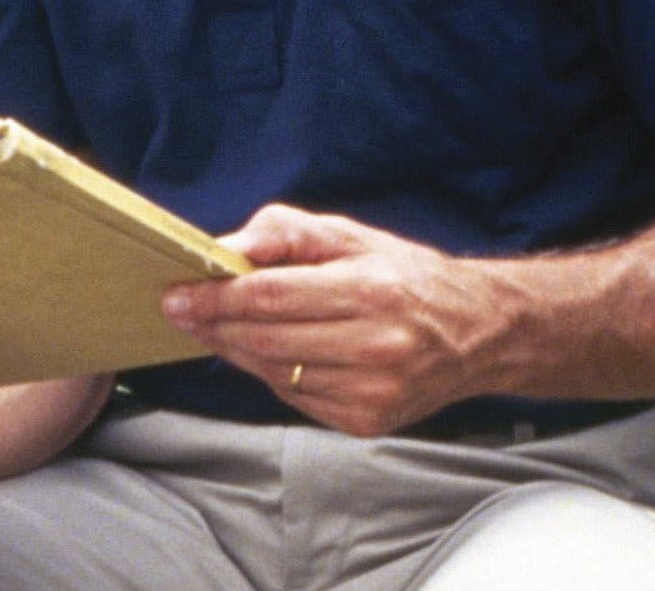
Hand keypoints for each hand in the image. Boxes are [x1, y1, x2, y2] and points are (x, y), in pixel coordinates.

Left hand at [161, 204, 511, 436]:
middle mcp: (375, 347)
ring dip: (233, 351)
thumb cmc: (404, 275)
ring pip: (275, 374)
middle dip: (212, 324)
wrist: (478, 332)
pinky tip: (259, 352)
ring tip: (210, 327)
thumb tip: (227, 249)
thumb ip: (285, 233)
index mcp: (369, 291)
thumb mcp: (349, 235)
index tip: (175, 292)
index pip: (269, 297)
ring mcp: (373, 392)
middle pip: (266, 340)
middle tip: (177, 310)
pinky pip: (296, 398)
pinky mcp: (368, 421)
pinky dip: (270, 373)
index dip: (215, 297)